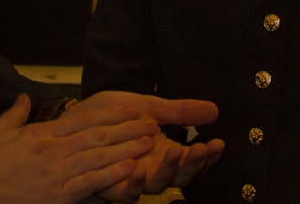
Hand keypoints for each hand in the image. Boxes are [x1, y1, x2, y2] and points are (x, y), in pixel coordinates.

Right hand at [0, 93, 157, 203]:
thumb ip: (15, 114)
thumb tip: (23, 98)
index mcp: (41, 134)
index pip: (83, 119)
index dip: (110, 114)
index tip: (129, 108)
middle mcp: (54, 150)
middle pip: (97, 135)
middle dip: (126, 129)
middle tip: (150, 122)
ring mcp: (57, 172)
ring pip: (99, 156)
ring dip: (126, 148)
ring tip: (147, 141)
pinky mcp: (58, 195)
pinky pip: (90, 182)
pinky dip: (111, 174)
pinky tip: (129, 168)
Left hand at [67, 92, 224, 201]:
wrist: (81, 115)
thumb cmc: (115, 114)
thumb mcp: (151, 107)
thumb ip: (181, 111)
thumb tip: (214, 109)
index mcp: (165, 153)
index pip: (193, 161)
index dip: (207, 157)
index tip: (217, 143)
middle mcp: (153, 169)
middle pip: (180, 177)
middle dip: (192, 164)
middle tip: (201, 149)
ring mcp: (134, 179)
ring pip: (157, 186)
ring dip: (168, 171)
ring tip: (175, 152)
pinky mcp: (113, 185)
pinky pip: (127, 193)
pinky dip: (135, 184)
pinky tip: (139, 170)